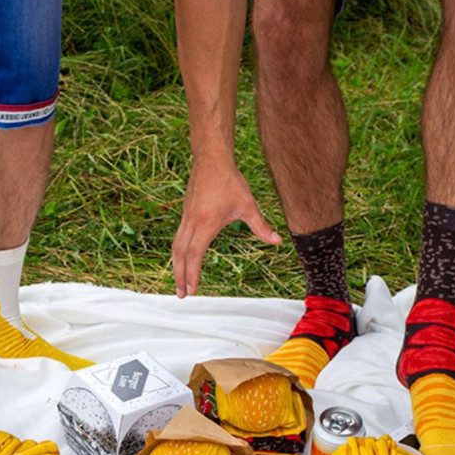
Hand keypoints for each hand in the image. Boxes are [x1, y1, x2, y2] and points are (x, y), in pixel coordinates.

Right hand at [172, 160, 281, 296]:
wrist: (211, 159)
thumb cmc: (229, 181)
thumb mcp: (248, 205)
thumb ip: (261, 226)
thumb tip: (277, 241)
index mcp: (206, 224)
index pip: (195, 254)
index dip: (192, 273)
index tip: (192, 290)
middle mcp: (192, 223)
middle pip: (180, 255)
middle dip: (180, 276)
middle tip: (181, 295)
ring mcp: (186, 218)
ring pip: (176, 247)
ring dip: (176, 266)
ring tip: (179, 282)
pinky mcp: (186, 214)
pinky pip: (178, 238)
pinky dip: (178, 253)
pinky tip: (183, 260)